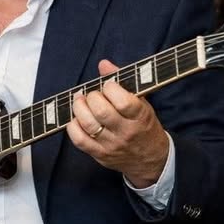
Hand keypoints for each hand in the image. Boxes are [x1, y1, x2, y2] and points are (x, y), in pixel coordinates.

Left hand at [66, 59, 168, 186]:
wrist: (151, 158)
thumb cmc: (144, 125)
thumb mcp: (141, 102)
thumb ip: (123, 81)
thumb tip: (103, 64)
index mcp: (140, 116)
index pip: (122, 101)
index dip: (110, 88)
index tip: (107, 85)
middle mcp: (126, 132)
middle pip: (102, 112)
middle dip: (92, 97)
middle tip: (92, 94)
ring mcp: (112, 145)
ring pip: (88, 125)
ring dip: (79, 108)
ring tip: (80, 101)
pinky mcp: (100, 155)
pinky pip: (79, 141)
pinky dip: (73, 126)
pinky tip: (76, 119)